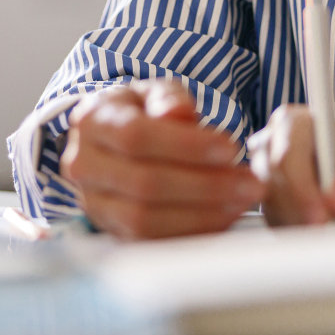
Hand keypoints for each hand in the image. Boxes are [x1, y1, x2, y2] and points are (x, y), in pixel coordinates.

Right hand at [59, 79, 262, 239]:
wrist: (118, 140)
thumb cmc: (143, 113)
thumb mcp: (156, 93)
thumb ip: (170, 100)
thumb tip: (179, 113)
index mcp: (92, 122)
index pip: (135, 137)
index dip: (186, 146)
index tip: (230, 148)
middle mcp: (84, 166)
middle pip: (144, 183)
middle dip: (205, 186)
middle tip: (250, 182)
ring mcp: (95, 204)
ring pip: (145, 219)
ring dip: (203, 214)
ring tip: (243, 199)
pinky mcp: (112, 231)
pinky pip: (152, 241)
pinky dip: (193, 232)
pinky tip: (225, 216)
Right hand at [249, 104, 334, 224]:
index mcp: (295, 123)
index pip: (287, 154)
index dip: (301, 187)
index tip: (323, 217)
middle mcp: (273, 146)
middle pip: (273, 185)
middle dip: (303, 214)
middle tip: (334, 235)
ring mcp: (267, 178)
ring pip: (274, 211)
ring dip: (306, 227)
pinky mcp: (271, 207)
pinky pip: (279, 228)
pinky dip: (304, 237)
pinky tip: (331, 233)